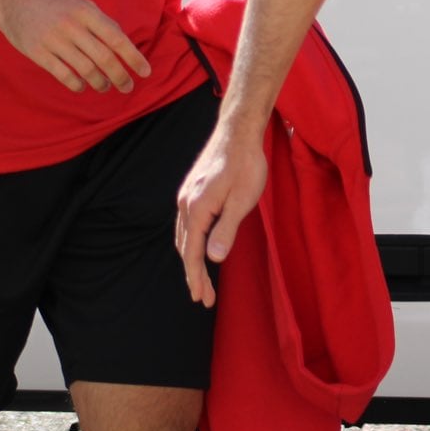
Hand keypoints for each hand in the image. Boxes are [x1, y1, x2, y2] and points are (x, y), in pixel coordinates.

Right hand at [0, 0, 149, 91]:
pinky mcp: (37, 53)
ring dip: (100, 83)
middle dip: (120, 76)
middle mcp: (72, 26)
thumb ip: (100, 22)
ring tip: (105, 87)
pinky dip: (77, 84)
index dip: (133, 57)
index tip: (145, 72)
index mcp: (86, 12)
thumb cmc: (52, 2)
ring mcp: (53, 40)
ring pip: (85, 70)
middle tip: (128, 87)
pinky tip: (83, 86)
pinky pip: (63, 75)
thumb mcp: (80, 3)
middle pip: (104, 58)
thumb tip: (122, 44)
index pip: (117, 38)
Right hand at [175, 119, 268, 306]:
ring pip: (183, 236)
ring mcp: (187, 195)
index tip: (201, 298)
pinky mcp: (193, 190)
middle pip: (184, 247)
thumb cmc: (246, 164)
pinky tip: (200, 247)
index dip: (196, 278)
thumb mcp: (242, 200)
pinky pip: (187, 223)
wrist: (238, 132)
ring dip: (191, 258)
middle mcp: (185, 203)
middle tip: (204, 297)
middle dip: (193, 274)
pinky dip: (191, 242)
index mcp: (197, 209)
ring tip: (202, 279)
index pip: (191, 253)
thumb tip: (213, 259)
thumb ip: (227, 230)